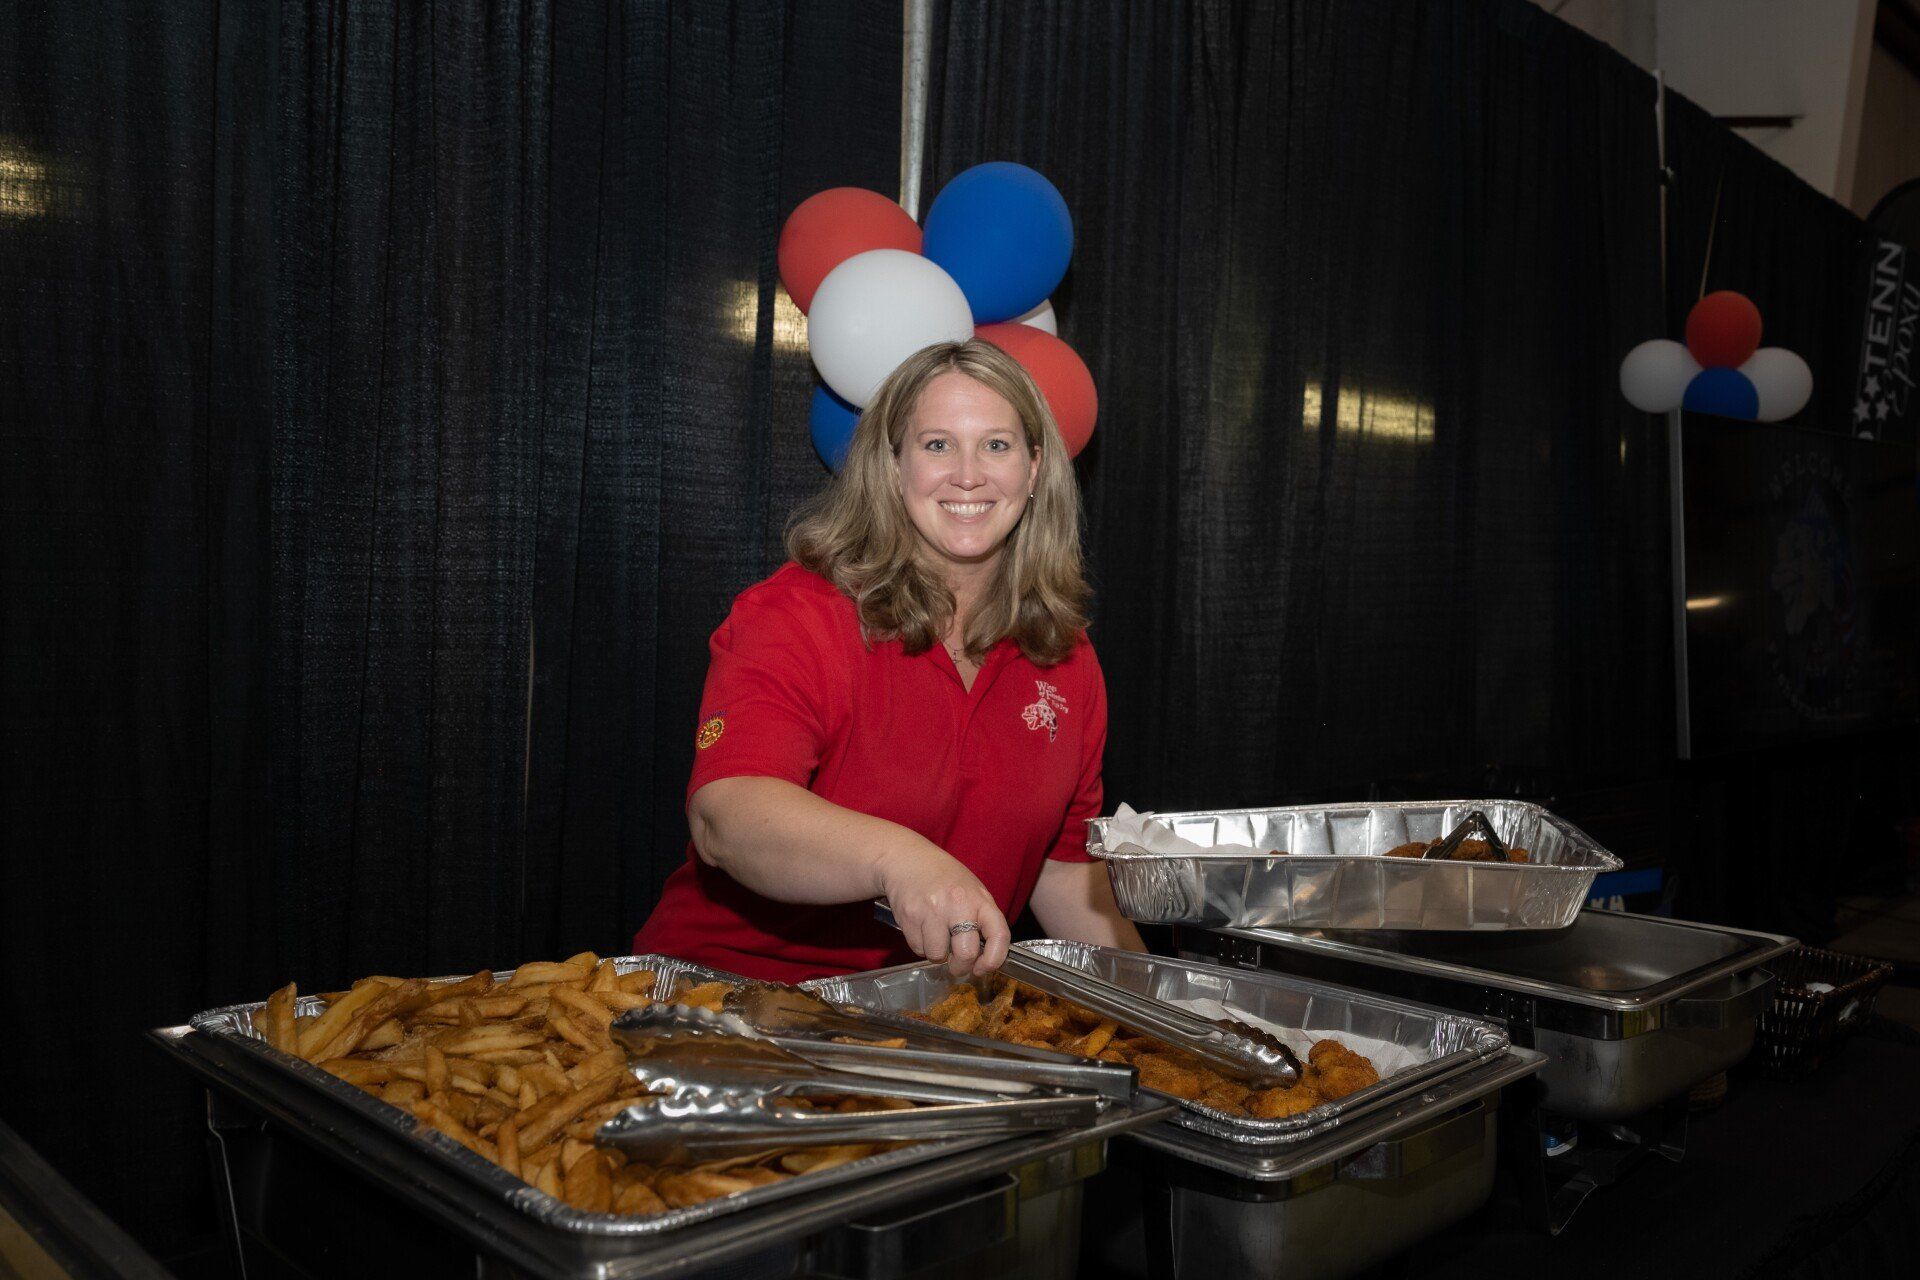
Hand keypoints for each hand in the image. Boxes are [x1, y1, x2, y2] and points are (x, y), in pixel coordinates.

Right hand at [880, 842, 1010, 978]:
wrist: (907, 859)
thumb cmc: (944, 878)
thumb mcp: (972, 891)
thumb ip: (981, 920)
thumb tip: (985, 957)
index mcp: (980, 899)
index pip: (999, 936)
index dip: (994, 960)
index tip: (983, 968)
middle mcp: (958, 904)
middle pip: (966, 954)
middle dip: (961, 967)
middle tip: (957, 964)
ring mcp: (932, 910)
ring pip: (937, 955)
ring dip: (936, 953)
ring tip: (935, 934)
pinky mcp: (910, 916)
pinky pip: (917, 948)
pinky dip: (920, 945)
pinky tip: (921, 927)